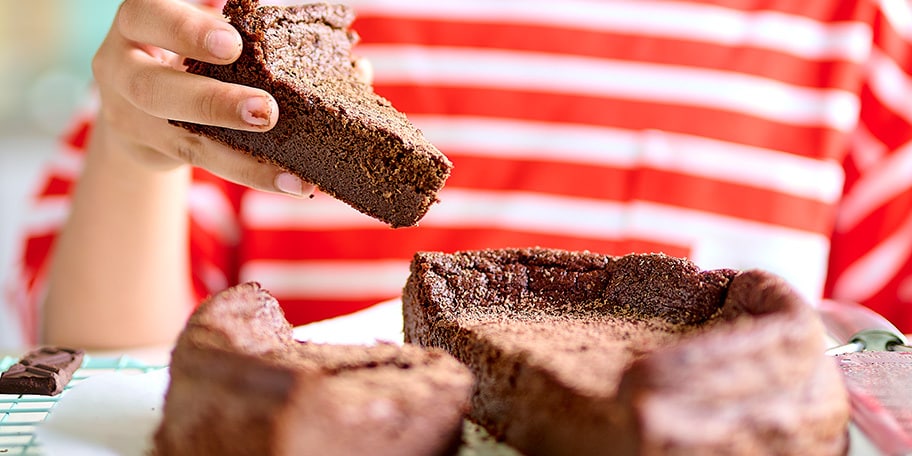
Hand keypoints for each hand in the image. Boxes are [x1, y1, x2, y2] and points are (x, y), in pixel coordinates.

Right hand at [91, 0, 312, 195]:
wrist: (133, 97)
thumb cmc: (187, 48)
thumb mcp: (198, 29)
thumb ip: (251, 33)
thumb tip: (356, 66)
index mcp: (138, 22)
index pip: (151, 18)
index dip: (189, 32)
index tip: (235, 44)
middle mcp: (123, 70)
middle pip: (156, 90)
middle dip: (214, 102)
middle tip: (266, 111)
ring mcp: (132, 119)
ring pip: (185, 143)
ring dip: (243, 162)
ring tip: (293, 175)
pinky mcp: (154, 153)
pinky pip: (205, 167)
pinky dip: (250, 175)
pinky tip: (288, 183)